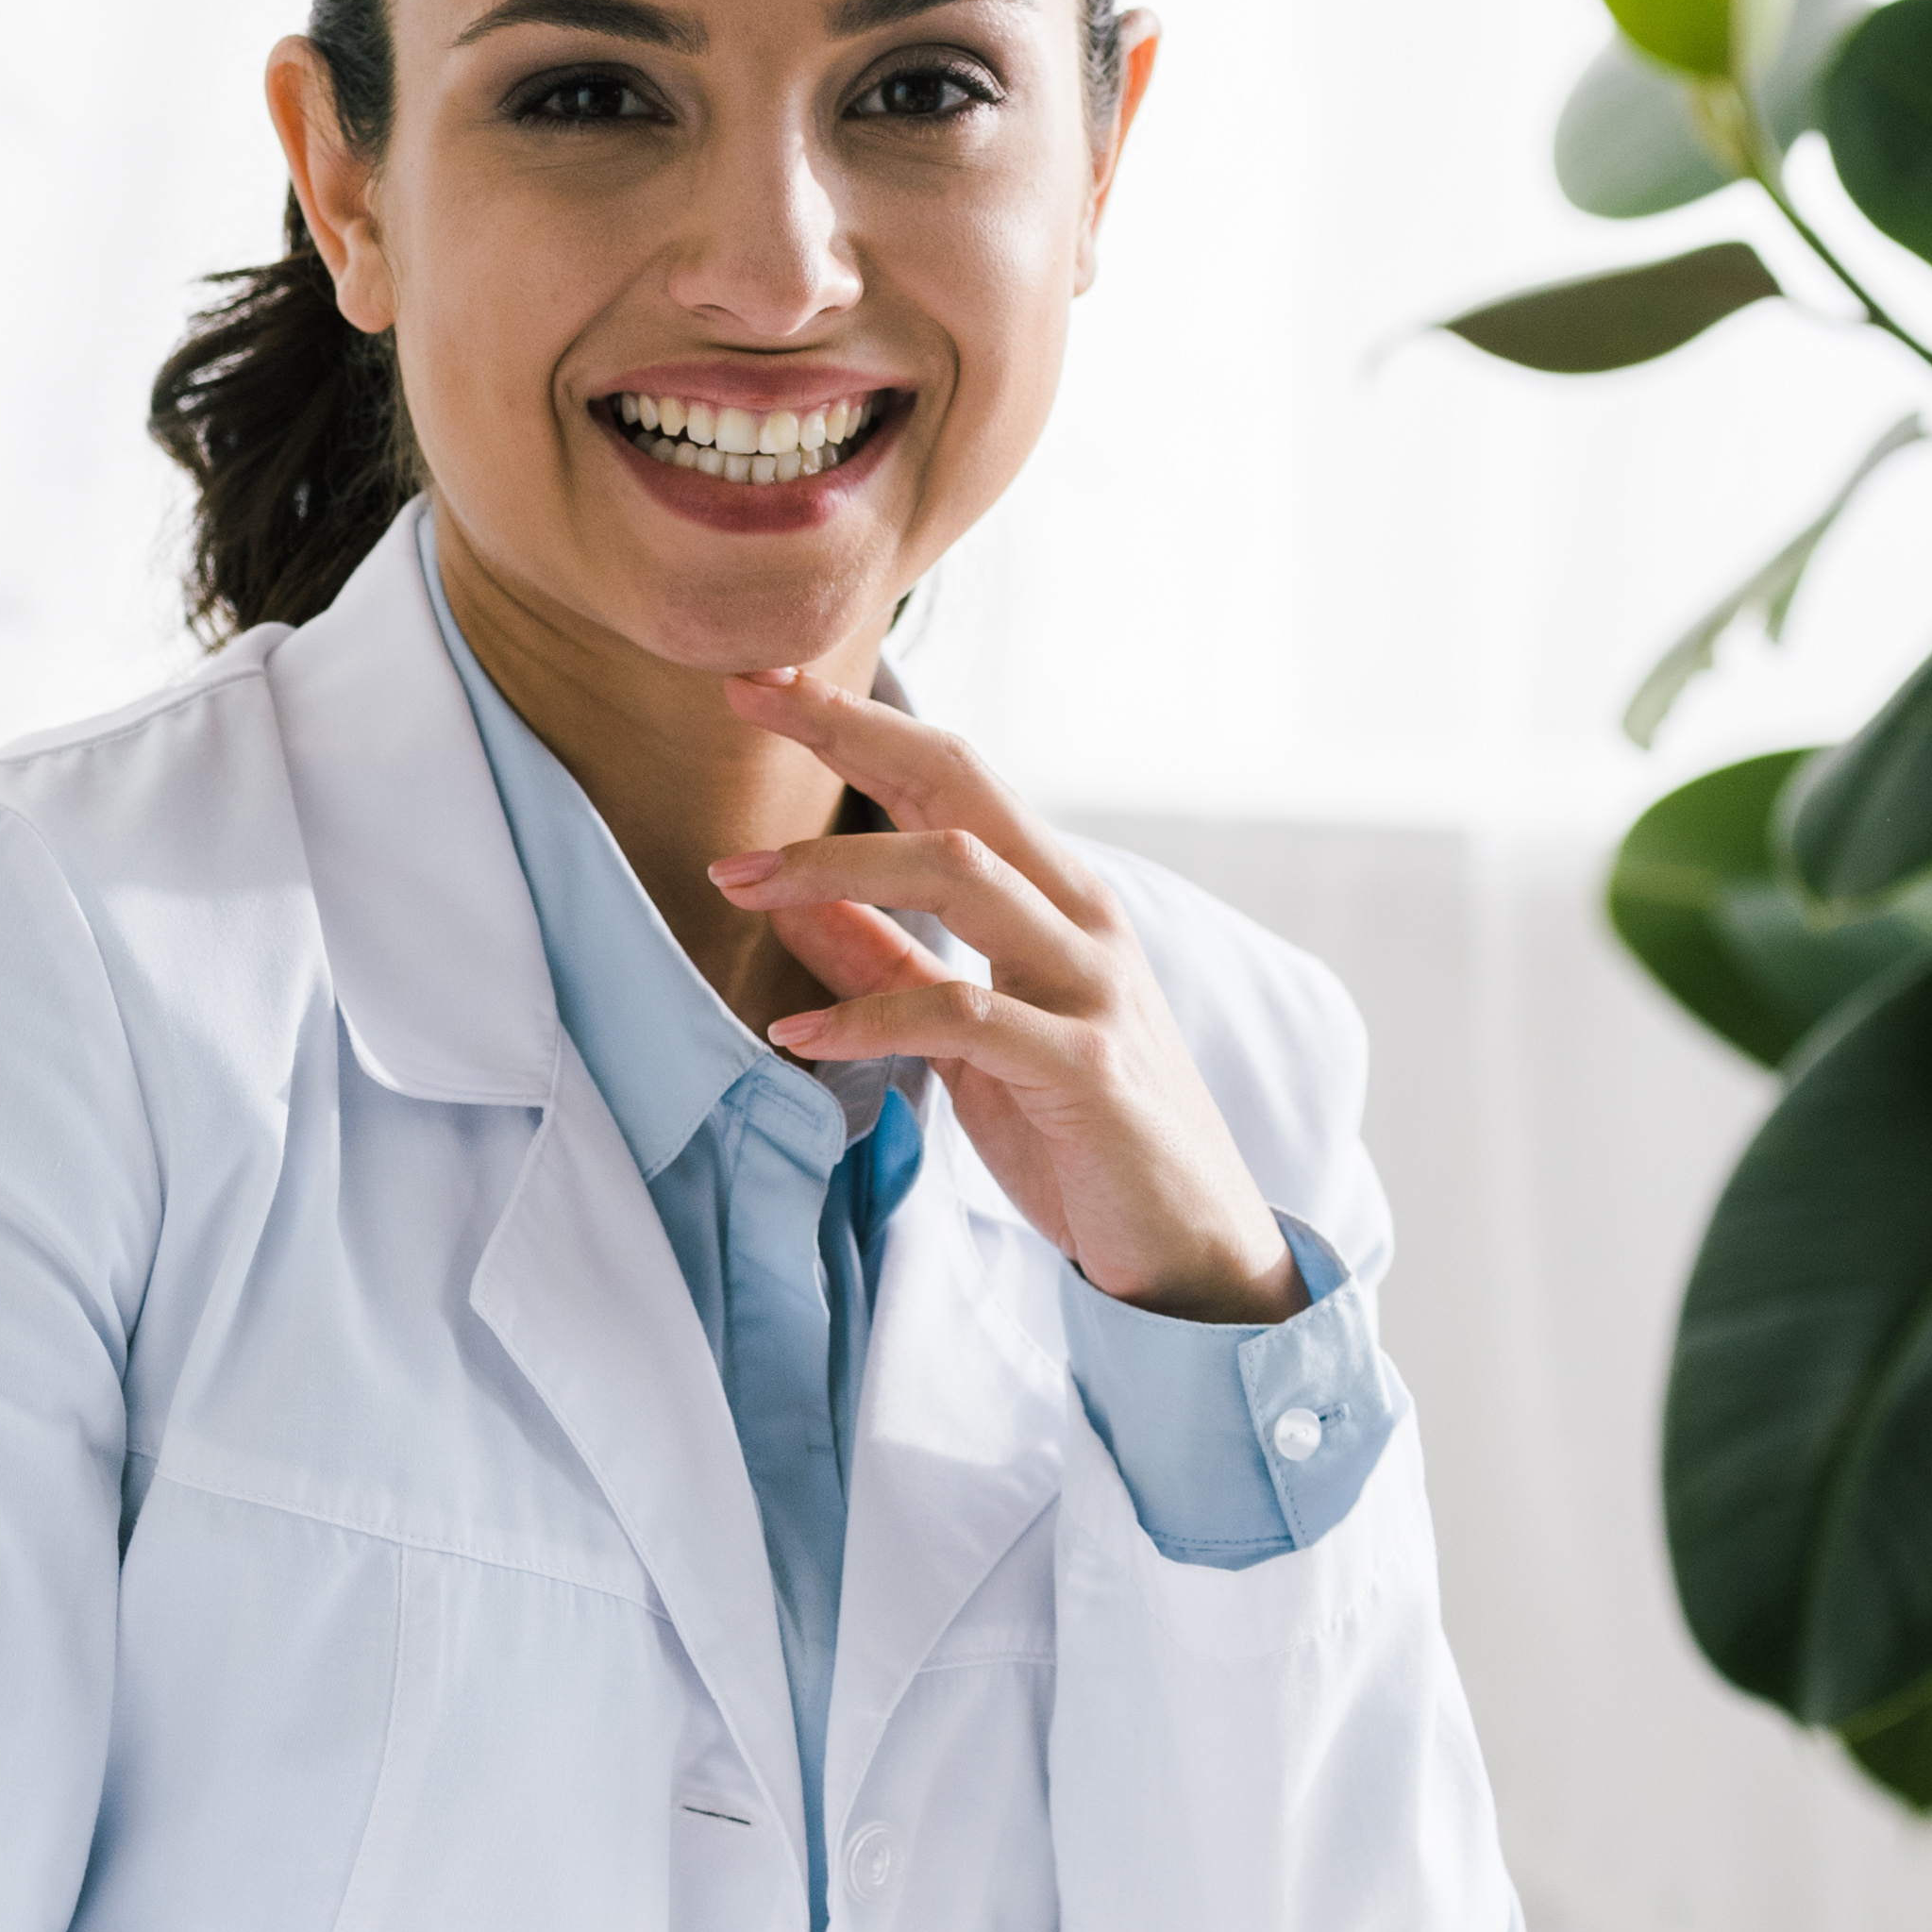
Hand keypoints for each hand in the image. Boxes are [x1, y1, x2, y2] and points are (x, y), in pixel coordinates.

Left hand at [708, 675, 1301, 1325]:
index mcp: (1057, 898)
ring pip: (959, 874)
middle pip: (958, 788)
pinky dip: (866, 1018)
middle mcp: (1081, 919)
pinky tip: (795, 1034)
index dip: (857, 724)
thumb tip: (789, 900)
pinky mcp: (1084, 1068)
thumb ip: (885, 964)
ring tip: (738, 882)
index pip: (952, 776)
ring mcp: (1089, 986)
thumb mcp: (964, 1038)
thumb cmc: (1078, 1135)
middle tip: (744, 705)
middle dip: (848, 735)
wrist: (1192, 1245)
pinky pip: (960, 1016)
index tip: (761, 686)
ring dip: (836, 866)